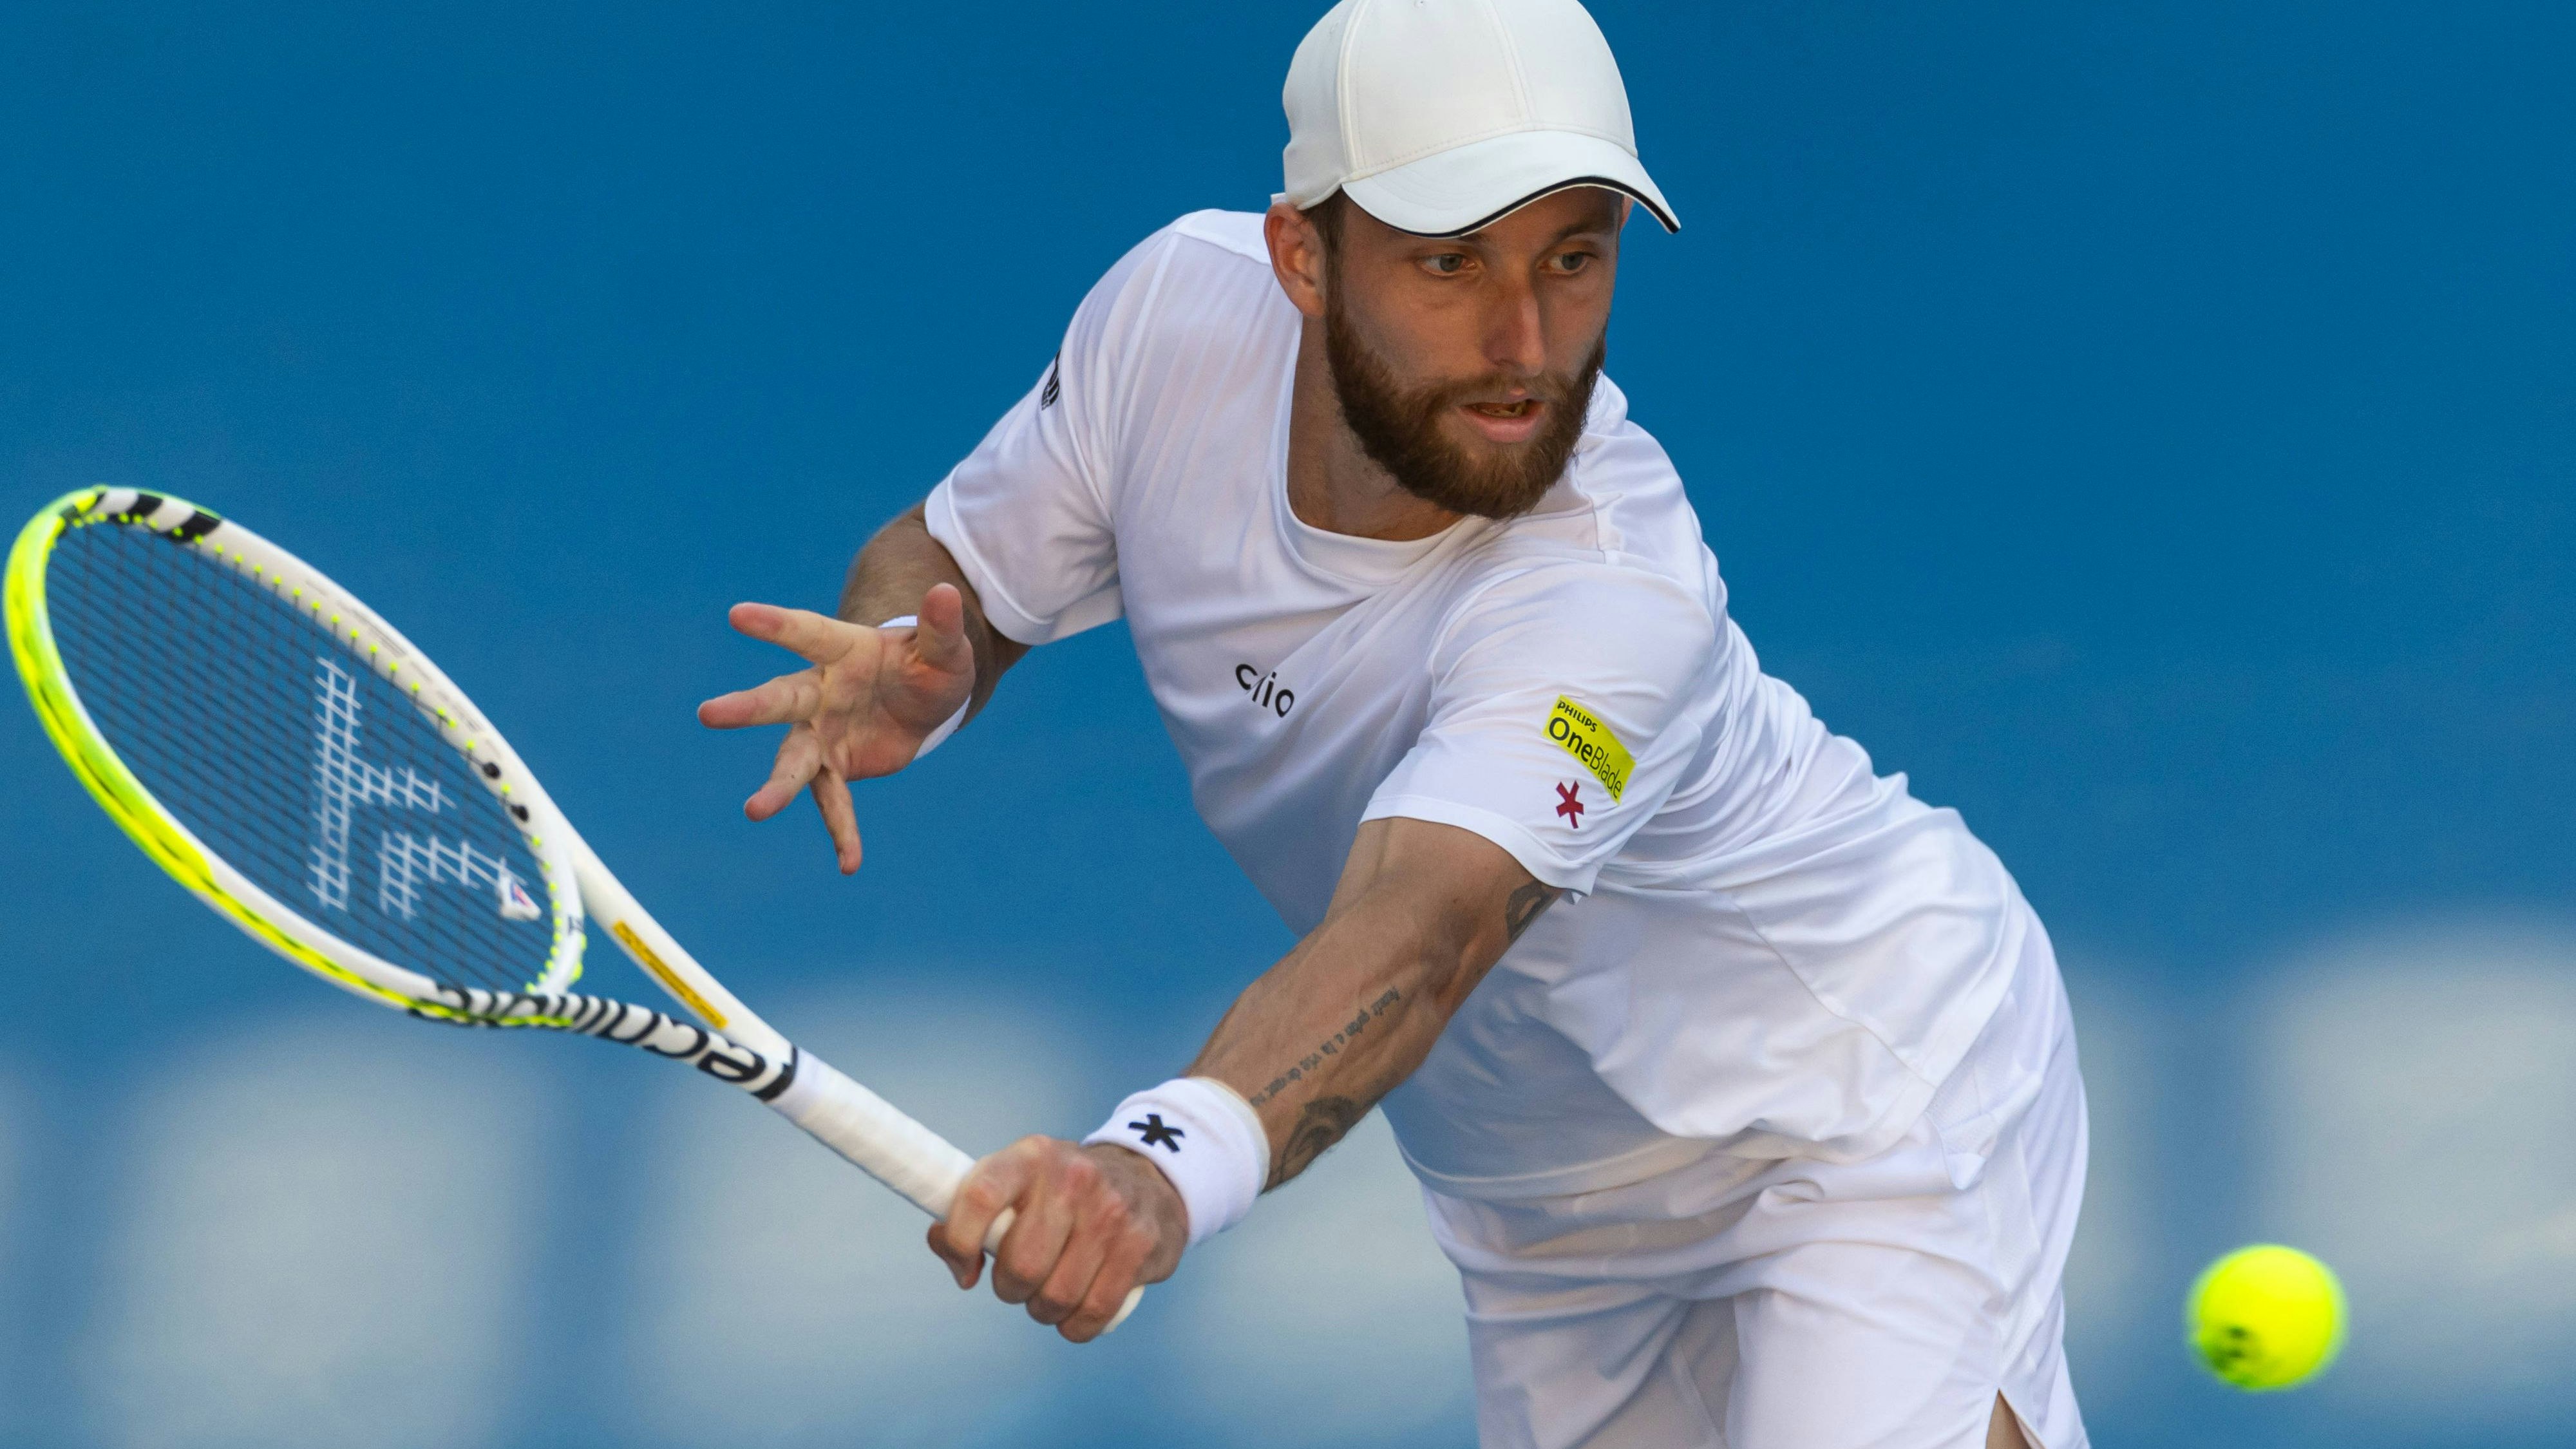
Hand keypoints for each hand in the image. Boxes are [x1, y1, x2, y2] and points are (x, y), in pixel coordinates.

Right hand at [696, 582, 974, 872]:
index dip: (775, 624)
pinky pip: (835, 802)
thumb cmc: (928, 663)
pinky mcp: (835, 767)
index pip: (806, 632)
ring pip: (794, 759)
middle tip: (708, 714)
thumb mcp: (945, 648)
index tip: (737, 614)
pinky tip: (849, 863)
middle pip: (781, 699)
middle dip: (748, 708)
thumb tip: (947, 593)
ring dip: (777, 785)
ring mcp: (822, 732)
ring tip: (755, 810)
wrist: (923, 702)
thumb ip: (941, 627)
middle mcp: (820, 691)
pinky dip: (842, 831)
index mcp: (842, 650)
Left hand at [930, 1137, 1186, 1342]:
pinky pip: (1093, 1313)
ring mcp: (1111, 1211)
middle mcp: (1073, 1178)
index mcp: (1031, 1157)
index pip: (980, 1197)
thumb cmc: (1065, 1192)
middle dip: (1012, 1289)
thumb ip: (976, 1210)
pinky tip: (1076, 1312)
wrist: (1149, 1179)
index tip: (966, 1270)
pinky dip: (1076, 1326)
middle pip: (1021, 1266)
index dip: (960, 1242)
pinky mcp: (1141, 1244)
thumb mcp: (1020, 1179)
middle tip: (1021, 1281)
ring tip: (1051, 1291)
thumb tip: (944, 1245)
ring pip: (1056, 1297)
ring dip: (1044, 1309)